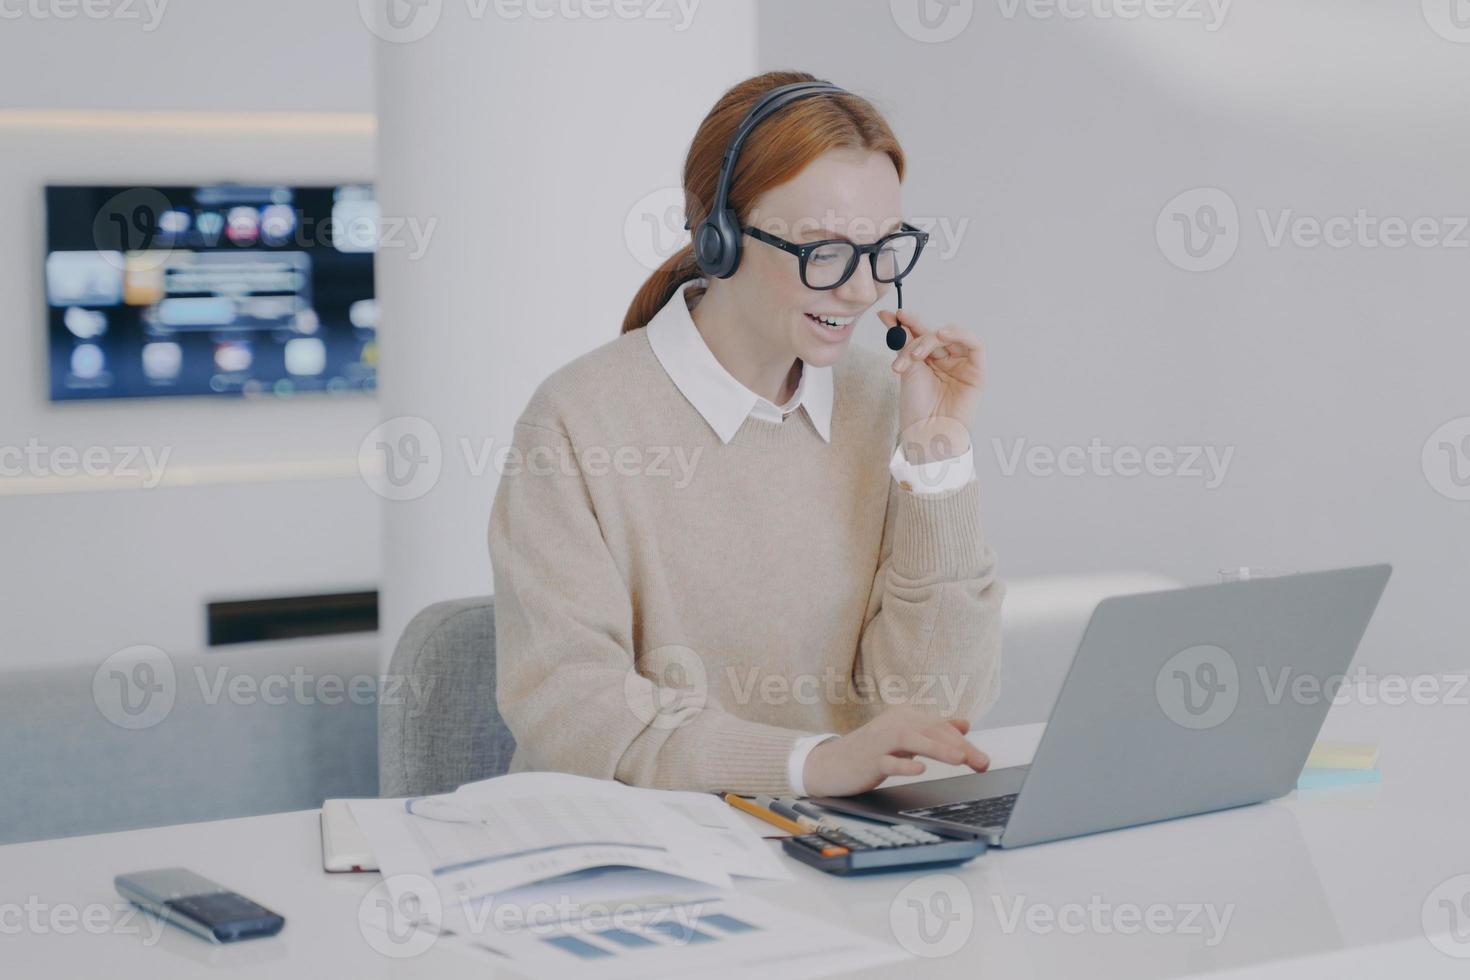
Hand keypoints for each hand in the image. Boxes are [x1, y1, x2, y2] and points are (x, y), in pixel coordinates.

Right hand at [802, 705, 989, 797]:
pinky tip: (919, 768)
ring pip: (912, 740)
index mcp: (904, 716)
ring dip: (938, 749)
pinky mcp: (868, 760)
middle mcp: (893, 723)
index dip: (964, 742)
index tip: (983, 760)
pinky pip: (888, 761)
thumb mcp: (904, 737)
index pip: (940, 726)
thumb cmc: (871, 751)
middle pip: (931, 731)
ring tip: (960, 759)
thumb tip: (964, 723)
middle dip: (960, 747)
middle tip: (982, 763)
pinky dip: (904, 764)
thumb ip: (933, 730)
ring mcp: (879, 742)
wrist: (830, 765)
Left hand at [877, 308, 984, 463]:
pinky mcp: (977, 372)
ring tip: (917, 352)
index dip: (908, 323)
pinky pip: (976, 345)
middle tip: (901, 331)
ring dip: (932, 338)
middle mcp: (947, 362)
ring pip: (951, 337)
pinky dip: (961, 335)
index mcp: (930, 363)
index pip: (921, 336)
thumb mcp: (907, 369)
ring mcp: (962, 366)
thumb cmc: (917, 408)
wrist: (927, 432)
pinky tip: (942, 335)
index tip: (890, 315)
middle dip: (916, 332)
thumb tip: (889, 316)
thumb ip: (903, 342)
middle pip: (935, 336)